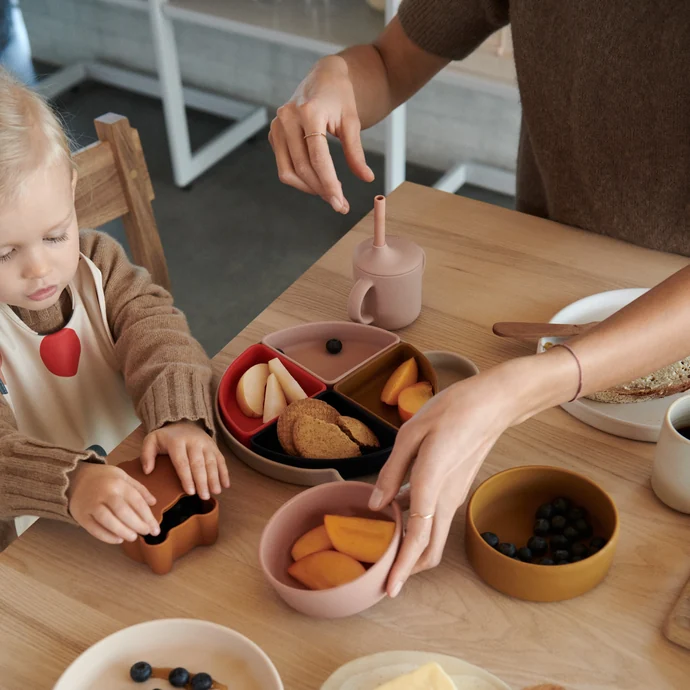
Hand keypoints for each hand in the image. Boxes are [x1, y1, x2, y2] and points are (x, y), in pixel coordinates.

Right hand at [68, 463, 159, 543]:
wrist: (75, 477)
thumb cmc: (105, 478)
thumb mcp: (123, 476)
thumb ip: (139, 489)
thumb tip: (154, 502)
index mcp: (118, 483)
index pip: (136, 501)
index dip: (147, 516)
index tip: (155, 528)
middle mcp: (105, 493)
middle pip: (123, 512)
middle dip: (137, 525)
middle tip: (147, 533)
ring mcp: (91, 504)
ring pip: (108, 521)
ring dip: (123, 531)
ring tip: (133, 537)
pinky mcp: (81, 515)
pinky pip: (94, 529)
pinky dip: (107, 536)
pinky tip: (118, 539)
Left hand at [141, 421, 229, 500]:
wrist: (183, 421)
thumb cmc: (166, 437)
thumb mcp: (151, 441)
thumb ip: (146, 455)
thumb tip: (147, 471)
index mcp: (177, 442)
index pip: (182, 462)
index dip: (186, 478)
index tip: (190, 492)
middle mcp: (193, 442)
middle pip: (199, 464)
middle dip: (202, 481)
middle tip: (204, 496)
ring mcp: (206, 444)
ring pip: (212, 462)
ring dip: (215, 478)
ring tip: (216, 492)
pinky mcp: (214, 446)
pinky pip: (221, 460)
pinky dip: (224, 472)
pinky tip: (226, 484)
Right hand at [269, 55, 374, 212]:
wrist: (323, 78)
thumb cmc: (340, 98)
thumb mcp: (352, 122)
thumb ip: (356, 152)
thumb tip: (366, 178)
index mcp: (309, 112)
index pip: (318, 159)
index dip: (329, 185)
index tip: (340, 204)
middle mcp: (288, 119)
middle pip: (304, 169)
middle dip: (323, 191)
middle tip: (340, 204)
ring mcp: (277, 127)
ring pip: (289, 172)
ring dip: (310, 188)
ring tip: (330, 193)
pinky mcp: (274, 134)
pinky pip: (285, 166)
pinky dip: (301, 179)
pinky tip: (318, 180)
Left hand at [368, 362, 524, 596]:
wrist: (493, 403)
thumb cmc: (451, 410)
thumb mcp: (411, 433)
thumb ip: (392, 471)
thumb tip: (376, 504)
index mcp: (431, 483)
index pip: (418, 537)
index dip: (403, 566)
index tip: (390, 590)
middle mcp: (446, 498)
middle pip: (430, 548)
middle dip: (408, 567)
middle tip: (383, 575)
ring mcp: (454, 495)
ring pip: (434, 535)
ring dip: (412, 547)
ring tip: (383, 545)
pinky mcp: (457, 487)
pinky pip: (435, 516)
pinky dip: (418, 525)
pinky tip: (396, 510)